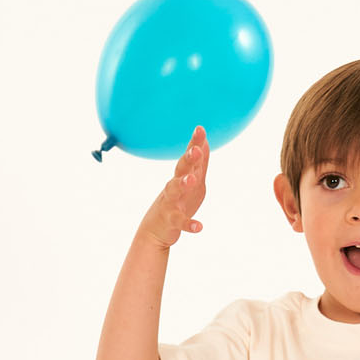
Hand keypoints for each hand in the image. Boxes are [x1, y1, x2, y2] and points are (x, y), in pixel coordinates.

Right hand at [140, 125, 210, 249]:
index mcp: (182, 177)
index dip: (195, 143)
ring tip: (192, 180)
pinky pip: (179, 221)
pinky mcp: (170, 221)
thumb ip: (199, 164)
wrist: (154, 231)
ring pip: (174, 190)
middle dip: (188, 159)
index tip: (200, 129)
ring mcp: (171, 202)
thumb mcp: (191, 183)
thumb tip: (205, 143)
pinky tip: (199, 227)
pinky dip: (189, 224)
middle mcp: (174, 186)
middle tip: (196, 150)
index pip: (189, 157)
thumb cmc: (176, 203)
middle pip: (181, 169)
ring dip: (183, 184)